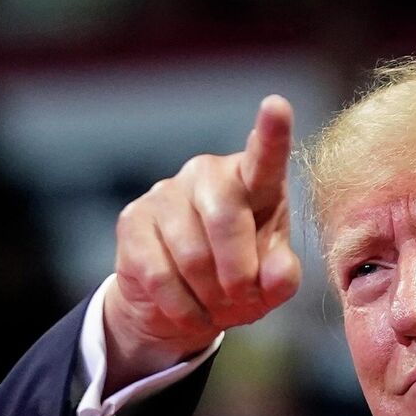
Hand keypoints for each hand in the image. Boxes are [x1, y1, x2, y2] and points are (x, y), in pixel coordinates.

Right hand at [102, 95, 301, 388]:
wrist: (182, 306)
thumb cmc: (238, 282)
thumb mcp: (269, 286)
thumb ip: (282, 277)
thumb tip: (277, 272)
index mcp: (254, 183)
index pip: (264, 158)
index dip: (271, 134)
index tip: (276, 105)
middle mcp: (208, 175)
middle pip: (226, 217)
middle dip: (238, 272)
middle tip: (242, 297)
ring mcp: (166, 193)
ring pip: (192, 254)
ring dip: (209, 295)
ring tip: (214, 302)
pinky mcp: (132, 221)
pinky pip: (160, 275)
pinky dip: (182, 307)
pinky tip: (189, 310)